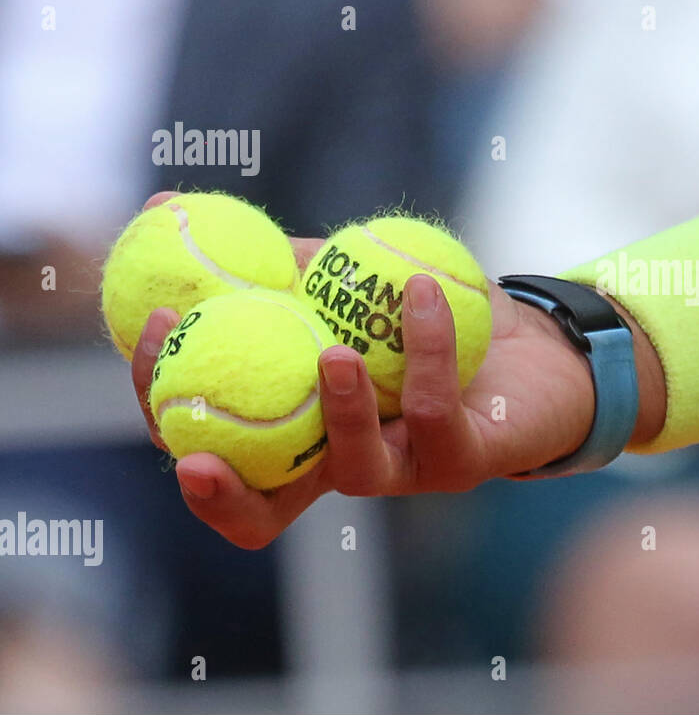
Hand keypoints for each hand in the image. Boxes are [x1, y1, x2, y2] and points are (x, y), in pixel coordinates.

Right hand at [130, 192, 664, 548]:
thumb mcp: (341, 281)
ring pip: (355, 471)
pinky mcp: (466, 460)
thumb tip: (167, 205)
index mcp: (299, 430)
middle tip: (192, 452)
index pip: (214, 445)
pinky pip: (433, 409)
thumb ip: (266, 260)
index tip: (147, 338)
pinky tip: (421, 289)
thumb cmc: (429, 314)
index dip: (166, 410)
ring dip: (339, 411)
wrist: (536, 334)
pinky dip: (425, 347)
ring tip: (333, 353)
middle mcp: (343, 464)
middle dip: (221, 492)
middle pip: (264, 509)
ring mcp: (406, 471)